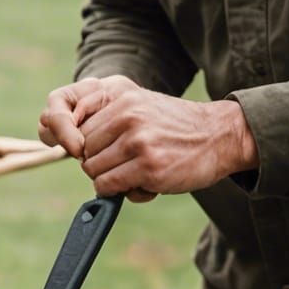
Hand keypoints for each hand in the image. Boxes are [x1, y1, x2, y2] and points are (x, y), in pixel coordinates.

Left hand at [44, 75, 256, 198]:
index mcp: (119, 96)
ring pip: (92, 171)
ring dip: (111, 178)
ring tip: (139, 171)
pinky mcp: (148, 167)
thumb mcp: (138, 106)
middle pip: (82, 152)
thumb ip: (104, 118)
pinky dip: (120, 191)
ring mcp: (137, 141)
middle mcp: (126, 116)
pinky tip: (144, 184)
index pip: (76, 128)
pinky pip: (108, 186)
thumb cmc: (174, 127)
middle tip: (128, 162)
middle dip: (100, 162)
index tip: (102, 151)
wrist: (222, 135)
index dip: (87, 146)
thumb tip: (66, 144)